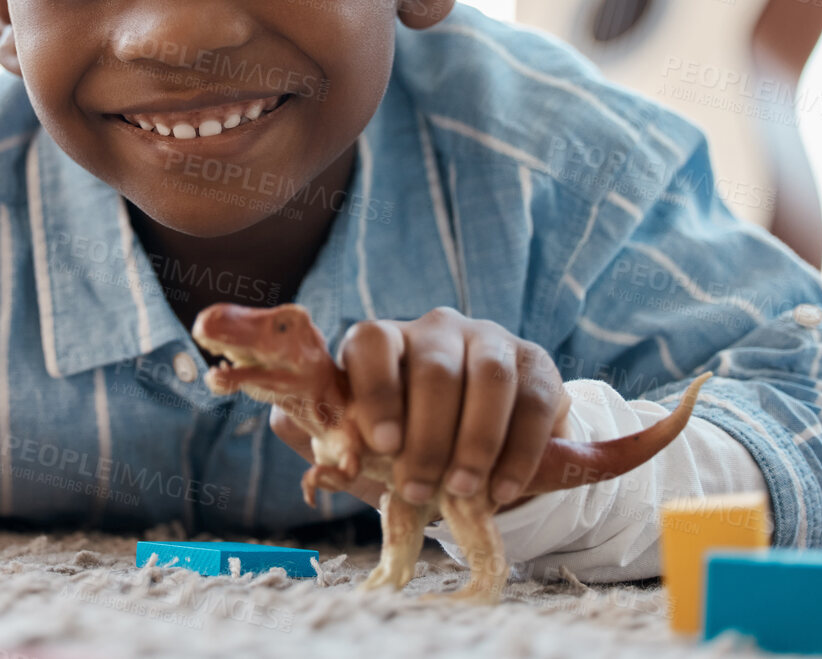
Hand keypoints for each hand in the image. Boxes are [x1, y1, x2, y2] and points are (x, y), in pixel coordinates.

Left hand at [268, 307, 569, 508]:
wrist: (480, 453)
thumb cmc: (409, 444)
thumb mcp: (368, 447)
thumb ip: (328, 435)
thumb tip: (284, 418)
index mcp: (385, 340)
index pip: (374, 342)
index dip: (377, 390)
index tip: (383, 444)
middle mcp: (437, 329)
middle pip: (435, 367)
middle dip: (429, 436)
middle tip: (422, 490)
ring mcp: (491, 341)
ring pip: (489, 378)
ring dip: (477, 441)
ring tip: (466, 491)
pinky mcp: (537, 364)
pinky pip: (534, 401)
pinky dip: (520, 450)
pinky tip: (504, 490)